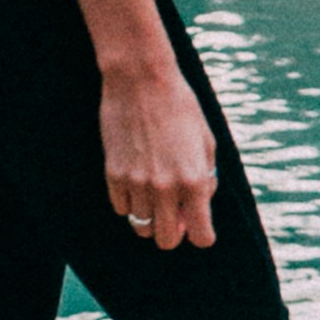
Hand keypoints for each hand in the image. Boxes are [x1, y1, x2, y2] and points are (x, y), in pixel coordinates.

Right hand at [100, 46, 215, 254]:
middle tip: (175, 211)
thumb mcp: (206, 142)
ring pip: (141, 227)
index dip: (201, 234)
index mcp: (194, 180)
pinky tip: (136, 180)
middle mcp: (165, 188)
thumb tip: (196, 210)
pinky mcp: (114, 174)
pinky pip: (121, 209)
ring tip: (154, 191)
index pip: (201, 237)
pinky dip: (130, 202)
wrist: (140, 79)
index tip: (197, 223)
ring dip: (150, 215)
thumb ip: (205, 181)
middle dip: (173, 231)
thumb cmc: (179, 107)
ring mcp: (136, 183)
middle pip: (166, 240)